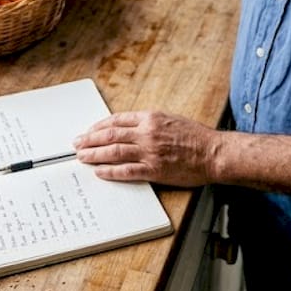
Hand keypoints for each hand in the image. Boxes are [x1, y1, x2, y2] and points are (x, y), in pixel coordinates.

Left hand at [73, 111, 220, 186]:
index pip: (116, 120)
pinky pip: (126, 171)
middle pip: (110, 135)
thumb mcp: (170, 119)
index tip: (89, 131)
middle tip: (77, 143)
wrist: (213, 152)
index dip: (99, 126)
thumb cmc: (196, 137)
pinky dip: (110, 172)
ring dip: (94, 155)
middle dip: (90, 139)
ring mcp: (149, 152)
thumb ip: (149, 123)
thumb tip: (129, 128)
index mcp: (150, 118)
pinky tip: (99, 172)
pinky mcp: (154, 170)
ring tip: (82, 157)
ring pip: (113, 152)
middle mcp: (147, 133)